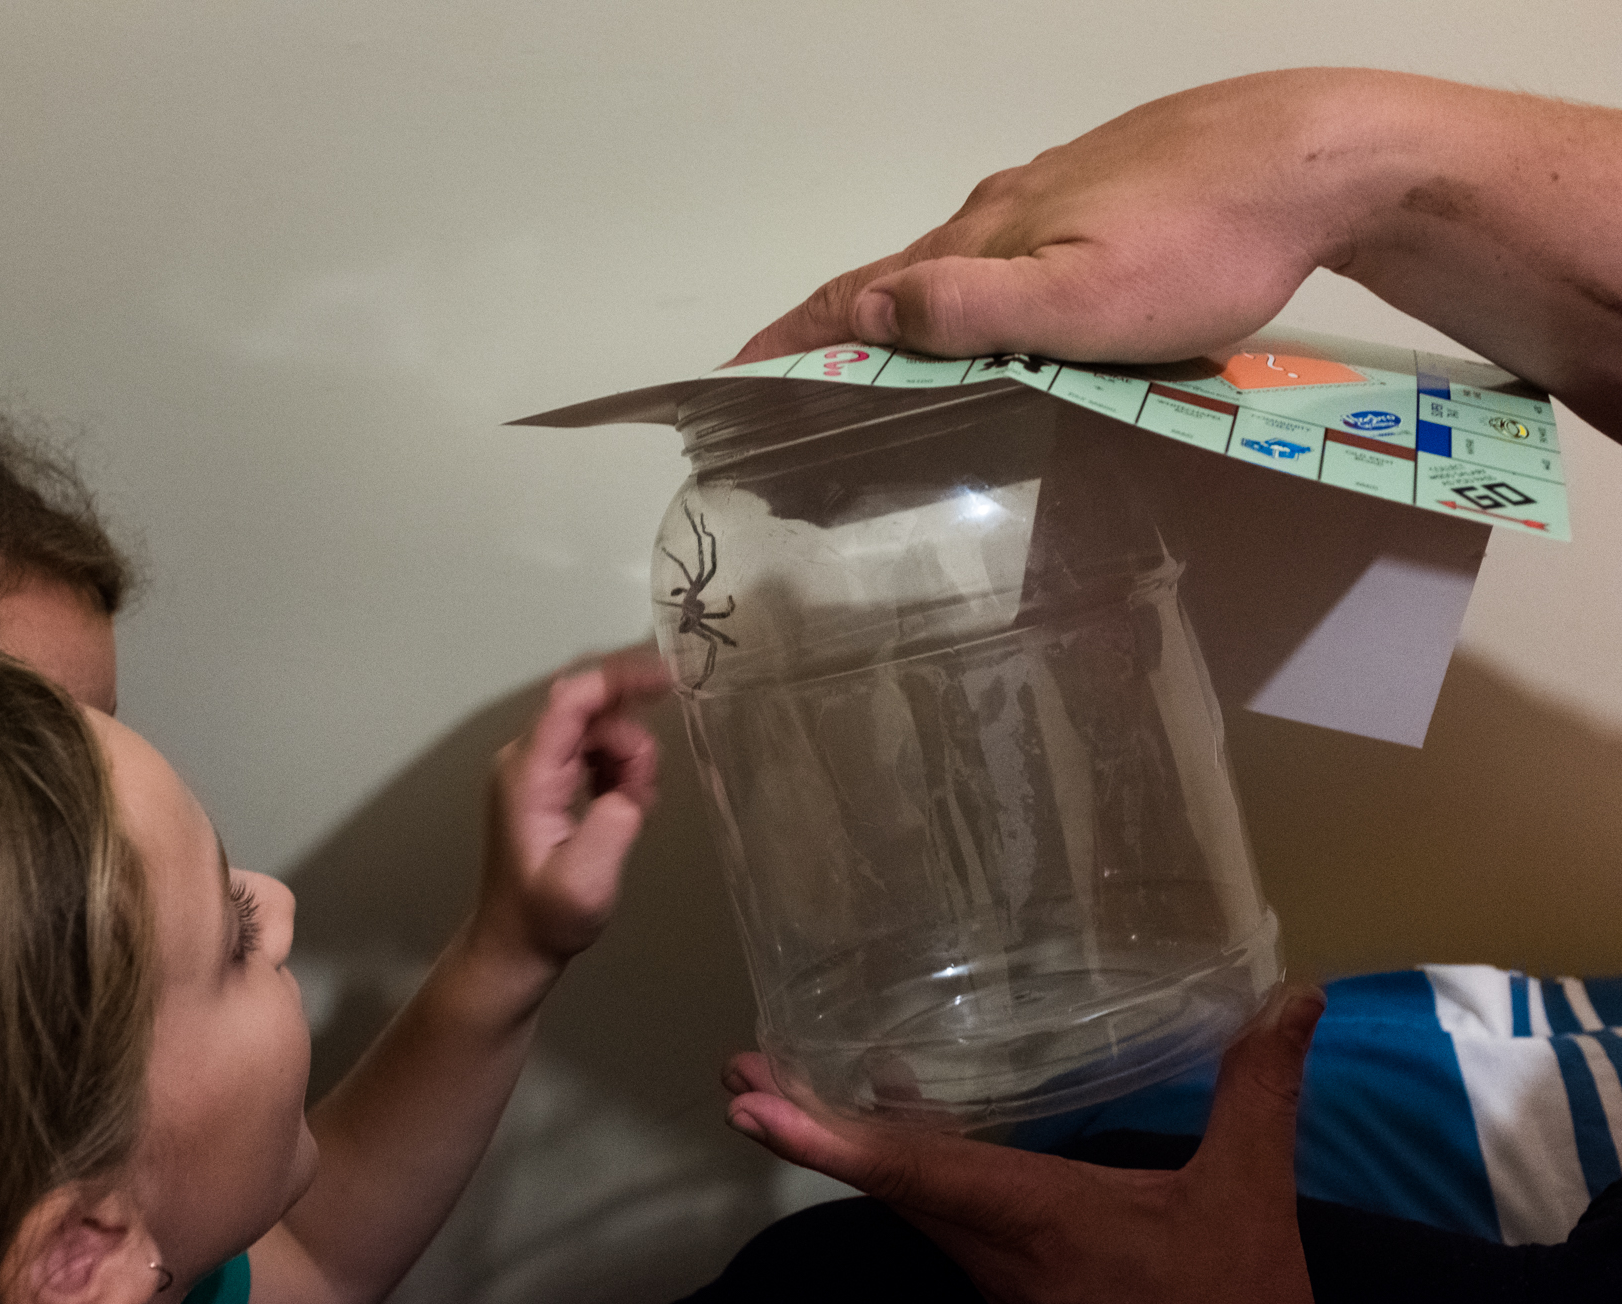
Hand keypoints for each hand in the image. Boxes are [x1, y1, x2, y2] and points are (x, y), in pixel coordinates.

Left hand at [478, 650, 667, 964]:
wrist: (515, 944)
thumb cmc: (546, 918)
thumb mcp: (585, 881)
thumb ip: (612, 824)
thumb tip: (629, 787)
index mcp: (529, 773)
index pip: (572, 700)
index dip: (621, 679)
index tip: (670, 682)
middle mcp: (527, 759)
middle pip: (592, 710)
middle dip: (632, 741)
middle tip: (642, 796)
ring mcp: (537, 768)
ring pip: (599, 729)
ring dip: (629, 761)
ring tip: (631, 811)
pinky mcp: (549, 780)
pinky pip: (594, 749)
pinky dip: (619, 770)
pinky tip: (623, 806)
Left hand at [723, 983, 1327, 1303]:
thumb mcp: (1249, 1200)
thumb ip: (1258, 1095)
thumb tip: (1291, 996)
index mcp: (1034, 1221)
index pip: (910, 1172)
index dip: (823, 1138)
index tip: (750, 1102)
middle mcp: (994, 1250)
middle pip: (880, 1183)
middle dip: (803, 1127)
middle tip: (743, 1065)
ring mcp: (996, 1275)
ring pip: (904, 1201)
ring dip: (842, 1145)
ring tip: (787, 1080)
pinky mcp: (1012, 1288)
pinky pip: (937, 1215)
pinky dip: (899, 1164)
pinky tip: (896, 1122)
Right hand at [732, 71, 1365, 368]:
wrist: (1318, 156)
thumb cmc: (1208, 242)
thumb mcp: (1080, 298)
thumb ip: (972, 309)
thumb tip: (869, 311)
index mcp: (985, 239)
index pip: (860, 294)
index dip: (795, 338)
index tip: (738, 376)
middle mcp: (1006, 209)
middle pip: (900, 278)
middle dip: (846, 335)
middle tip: (812, 394)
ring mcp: (1059, 195)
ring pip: (963, 263)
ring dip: (915, 315)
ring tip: (898, 370)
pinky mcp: (1111, 193)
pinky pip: (1019, 251)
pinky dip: (981, 292)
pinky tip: (1009, 316)